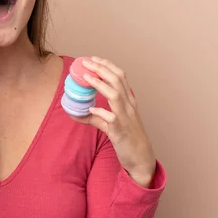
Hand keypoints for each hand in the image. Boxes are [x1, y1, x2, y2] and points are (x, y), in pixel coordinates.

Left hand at [70, 57, 156, 186]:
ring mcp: (126, 118)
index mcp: (129, 101)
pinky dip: (100, 112)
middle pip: (118, 80)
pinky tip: (90, 110)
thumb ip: (96, 117)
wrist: (141, 158)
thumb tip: (76, 112)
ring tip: (87, 77)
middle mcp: (129, 106)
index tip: (94, 59)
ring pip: (115, 95)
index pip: (121, 77)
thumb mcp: (111, 124)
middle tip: (87, 62)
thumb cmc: (127, 138)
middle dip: (102, 69)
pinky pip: (111, 119)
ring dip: (100, 84)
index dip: (108, 65)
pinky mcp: (120, 131)